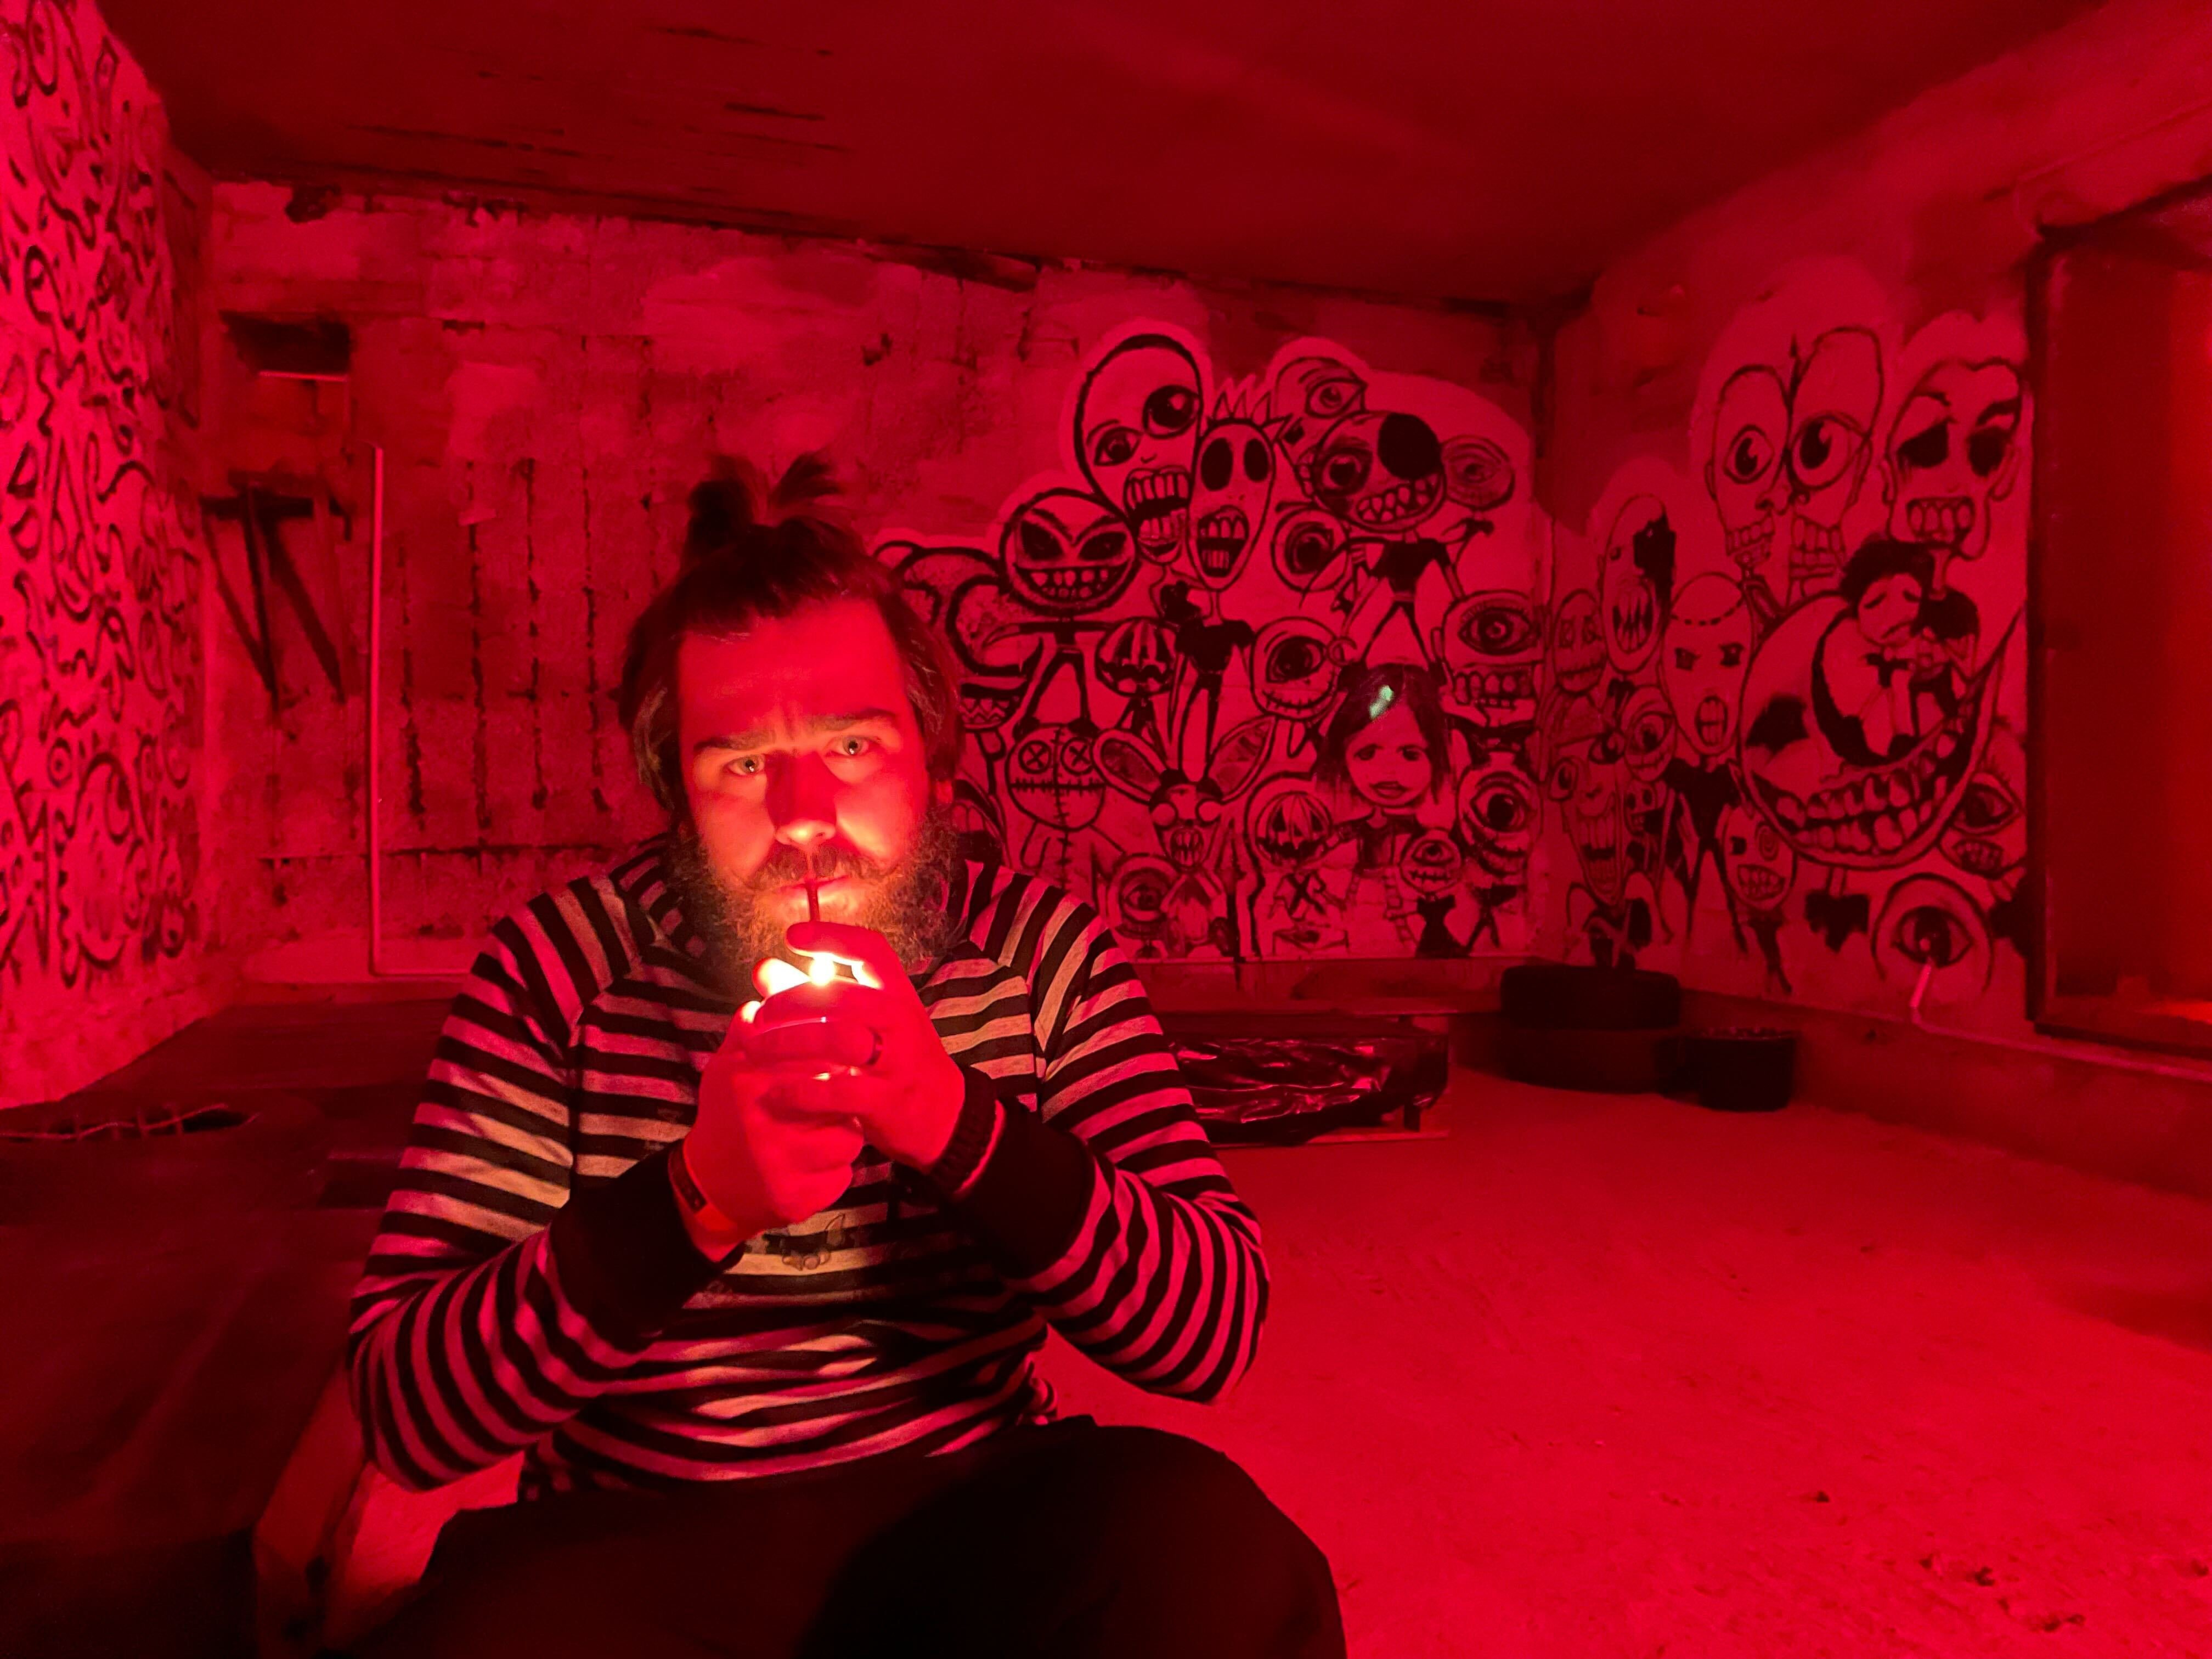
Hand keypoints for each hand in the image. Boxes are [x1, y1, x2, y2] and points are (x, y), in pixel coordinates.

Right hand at [682, 1020, 866, 1251]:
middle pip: (838, 1091)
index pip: (814, 1051)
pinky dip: (837, 1168)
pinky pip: (842, 1175)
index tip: (847, 1050)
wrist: (709, 1186)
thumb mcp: (733, 1063)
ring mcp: (778, 1164)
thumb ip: (756, 1018)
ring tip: (824, 1129)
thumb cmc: (729, 1113)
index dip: (838, 1049)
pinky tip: (816, 1163)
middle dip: (847, 1088)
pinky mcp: (794, 1200)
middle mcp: (760, 1120)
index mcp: (748, 1078)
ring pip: (849, 1137)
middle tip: (843, 1090)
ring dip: (846, 1132)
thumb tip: (772, 968)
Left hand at [741, 920, 964, 1171]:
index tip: (792, 937)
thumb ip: (815, 994)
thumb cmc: (896, 1057)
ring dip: (787, 1042)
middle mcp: (900, 1020)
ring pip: (836, 1040)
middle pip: (841, 996)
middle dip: (791, 1001)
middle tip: (759, 1013)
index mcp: (897, 993)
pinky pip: (838, 1091)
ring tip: (754, 1049)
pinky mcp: (887, 1101)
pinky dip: (802, 1092)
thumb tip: (762, 969)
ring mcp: (896, 1061)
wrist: (943, 1112)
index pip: (871, 951)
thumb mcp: (867, 1021)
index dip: (832, 937)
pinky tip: (776, 1093)